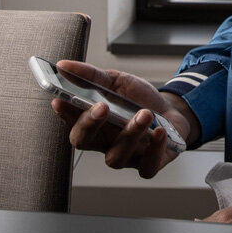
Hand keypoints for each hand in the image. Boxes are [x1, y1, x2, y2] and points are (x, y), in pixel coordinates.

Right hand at [51, 60, 195, 178]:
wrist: (171, 111)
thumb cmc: (138, 100)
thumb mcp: (116, 81)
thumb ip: (90, 76)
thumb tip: (63, 65)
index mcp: (93, 124)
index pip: (70, 121)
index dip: (64, 113)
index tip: (60, 99)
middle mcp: (104, 143)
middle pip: (85, 142)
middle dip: (89, 125)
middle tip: (102, 106)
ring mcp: (125, 156)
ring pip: (116, 156)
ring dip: (130, 134)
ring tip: (144, 114)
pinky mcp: (148, 164)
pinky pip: (147, 166)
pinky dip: (154, 150)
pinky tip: (160, 132)